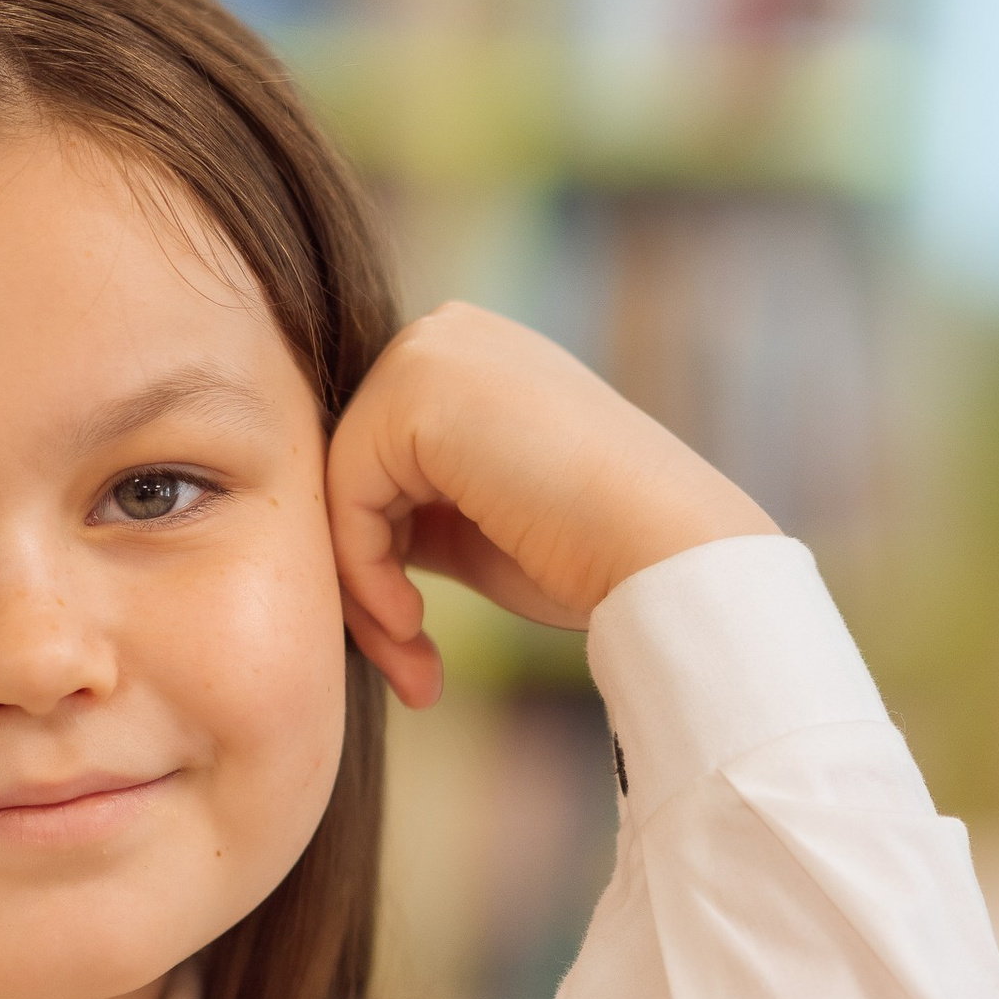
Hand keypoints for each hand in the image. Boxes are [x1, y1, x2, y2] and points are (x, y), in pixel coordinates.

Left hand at [328, 302, 775, 709]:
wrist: (663, 552)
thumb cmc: (589, 551)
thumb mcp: (477, 519)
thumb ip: (411, 506)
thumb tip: (340, 534)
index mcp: (468, 359)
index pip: (372, 465)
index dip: (378, 561)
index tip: (410, 640)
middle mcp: (445, 335)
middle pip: (346, 474)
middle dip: (363, 581)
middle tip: (407, 663)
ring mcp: (428, 352)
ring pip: (336, 492)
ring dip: (364, 594)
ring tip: (415, 659)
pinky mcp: (413, 391)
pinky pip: (342, 500)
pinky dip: (364, 575)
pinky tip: (414, 623)